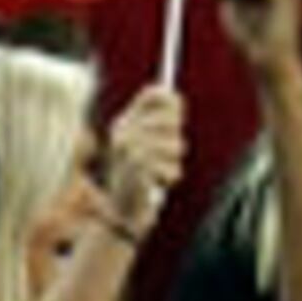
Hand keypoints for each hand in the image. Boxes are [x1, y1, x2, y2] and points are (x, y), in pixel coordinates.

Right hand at [102, 82, 187, 235]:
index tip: (179, 110)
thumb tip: (170, 92)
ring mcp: (129, 151)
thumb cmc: (140, 174)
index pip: (156, 94)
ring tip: (158, 170)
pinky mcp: (138, 170)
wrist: (122, 209)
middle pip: (172, 119)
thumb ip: (158, 118)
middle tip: (167, 152)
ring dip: (173, 161)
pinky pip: (173, 168)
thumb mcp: (147, 143)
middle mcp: (123, 134)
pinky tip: (156, 182)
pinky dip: (170, 176)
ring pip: (176, 145)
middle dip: (176, 138)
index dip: (172, 102)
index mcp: (124, 123)